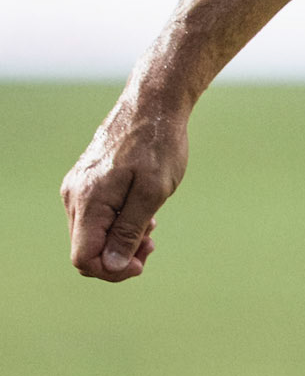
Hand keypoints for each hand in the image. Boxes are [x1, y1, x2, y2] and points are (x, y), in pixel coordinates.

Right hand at [60, 86, 189, 280]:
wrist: (153, 104)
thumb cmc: (158, 144)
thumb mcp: (153, 192)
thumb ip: (130, 230)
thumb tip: (113, 266)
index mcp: (89, 201)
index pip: (84, 258)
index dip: (112, 271)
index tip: (143, 262)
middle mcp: (74, 196)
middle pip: (86, 249)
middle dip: (119, 255)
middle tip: (152, 242)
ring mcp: (78, 187)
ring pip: (92, 233)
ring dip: (121, 239)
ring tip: (151, 225)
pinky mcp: (87, 181)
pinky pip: (96, 216)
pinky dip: (118, 222)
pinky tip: (142, 212)